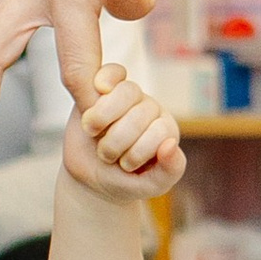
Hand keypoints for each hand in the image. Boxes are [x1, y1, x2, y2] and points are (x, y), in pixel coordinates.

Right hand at [64, 63, 185, 200]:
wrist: (90, 177)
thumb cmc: (124, 181)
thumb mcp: (150, 186)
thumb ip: (169, 171)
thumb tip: (170, 145)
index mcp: (166, 130)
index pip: (159, 131)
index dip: (137, 152)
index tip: (126, 167)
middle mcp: (150, 110)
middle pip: (140, 113)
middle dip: (117, 141)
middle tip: (106, 156)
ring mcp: (128, 97)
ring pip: (126, 92)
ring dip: (104, 118)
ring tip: (95, 134)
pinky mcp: (104, 88)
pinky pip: (112, 72)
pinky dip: (102, 82)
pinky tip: (89, 102)